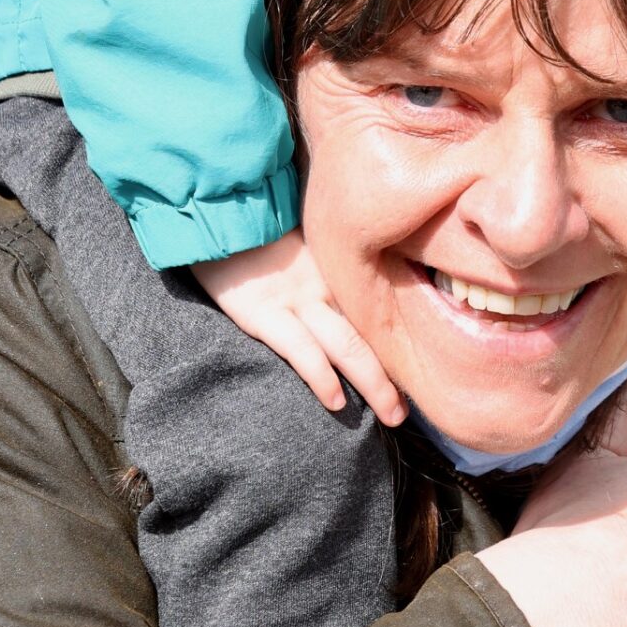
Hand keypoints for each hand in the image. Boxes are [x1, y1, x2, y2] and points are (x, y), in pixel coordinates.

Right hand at [192, 229, 406, 426]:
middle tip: (408, 410)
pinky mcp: (262, 312)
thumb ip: (320, 263)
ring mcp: (295, 298)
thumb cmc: (250, 226)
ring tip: (393, 416)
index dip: (395, 342)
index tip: (415, 370)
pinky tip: (336, 401)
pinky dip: (321, 377)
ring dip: (374, 384)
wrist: (211, 210)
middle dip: (393, 373)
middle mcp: (323, 282)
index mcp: (332, 266)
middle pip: (370, 331)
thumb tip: (339, 288)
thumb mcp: (297, 240)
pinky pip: (300, 350)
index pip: (373, 308)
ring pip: (347, 344)